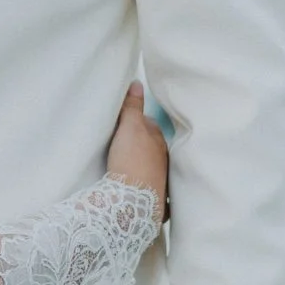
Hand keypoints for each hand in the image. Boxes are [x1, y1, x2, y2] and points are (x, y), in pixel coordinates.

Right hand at [106, 83, 168, 214]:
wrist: (134, 201)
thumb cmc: (132, 161)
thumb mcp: (130, 128)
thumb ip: (133, 107)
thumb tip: (137, 84)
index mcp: (158, 141)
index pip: (149, 124)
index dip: (136, 121)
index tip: (123, 121)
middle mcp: (162, 159)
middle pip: (151, 145)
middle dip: (141, 142)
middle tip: (122, 141)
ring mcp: (160, 179)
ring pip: (151, 166)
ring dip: (142, 163)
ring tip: (125, 162)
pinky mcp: (153, 199)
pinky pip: (150, 188)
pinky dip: (143, 184)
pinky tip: (135, 186)